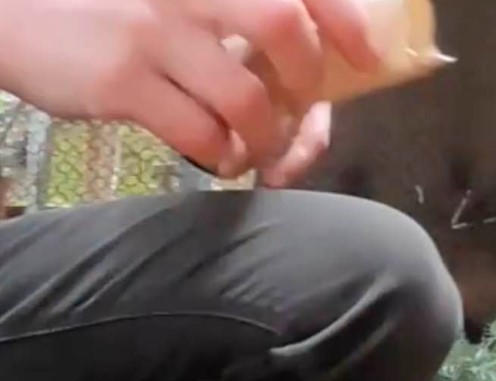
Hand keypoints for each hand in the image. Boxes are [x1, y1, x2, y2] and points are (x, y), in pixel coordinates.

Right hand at [0, 0, 379, 177]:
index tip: (366, 57)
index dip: (345, 18)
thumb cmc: (99, 7)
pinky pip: (201, 134)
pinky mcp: (123, 81)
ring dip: (266, 137)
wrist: (5, 11)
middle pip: (286, 29)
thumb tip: (305, 72)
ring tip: (253, 149)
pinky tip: (216, 158)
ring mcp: (153, 33)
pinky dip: (223, 157)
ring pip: (248, 99)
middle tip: (299, 110)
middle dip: (308, 83)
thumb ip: (227, 17)